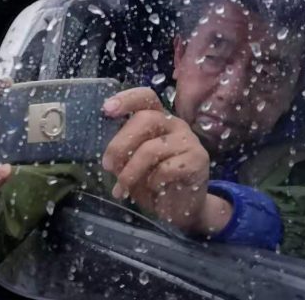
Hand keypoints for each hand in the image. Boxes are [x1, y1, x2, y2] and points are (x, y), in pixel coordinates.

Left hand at [101, 87, 231, 235]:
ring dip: (130, 171)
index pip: (146, 97)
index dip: (126, 99)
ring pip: (151, 148)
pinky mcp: (198, 160)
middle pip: (144, 120)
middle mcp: (174, 124)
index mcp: (157, 119)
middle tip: (107, 166)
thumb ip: (122, 152)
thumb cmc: (153, 181)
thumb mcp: (131, 164)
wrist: (182, 208)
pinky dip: (152, 182)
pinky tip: (154, 189)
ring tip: (122, 188)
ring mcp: (189, 140)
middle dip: (119, 144)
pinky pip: (166, 168)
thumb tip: (109, 156)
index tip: (106, 109)